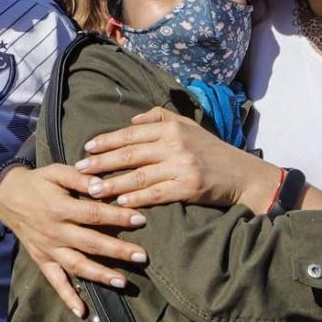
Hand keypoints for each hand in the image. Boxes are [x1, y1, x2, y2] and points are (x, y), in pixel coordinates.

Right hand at [0, 163, 147, 317]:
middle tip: (142, 257)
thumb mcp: (56, 172)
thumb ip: (79, 178)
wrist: (6, 197)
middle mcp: (55, 232)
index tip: (141, 220)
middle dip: (118, 251)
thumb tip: (101, 185)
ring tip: (122, 282)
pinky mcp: (42, 260)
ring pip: (77, 265)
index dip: (118, 217)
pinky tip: (82, 311)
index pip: (94, 214)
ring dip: (99, 275)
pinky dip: (67, 297)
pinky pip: (55, 281)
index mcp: (60, 208)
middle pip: (90, 243)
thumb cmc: (38, 183)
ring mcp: (48, 249)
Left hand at [74, 107, 280, 210]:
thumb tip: (131, 121)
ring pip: (138, 176)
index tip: (86, 149)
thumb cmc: (212, 151)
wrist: (242, 174)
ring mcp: (182, 166)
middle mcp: (175, 145)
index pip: (131, 134)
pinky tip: (120, 203)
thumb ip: (159, 119)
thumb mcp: (188, 126)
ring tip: (92, 190)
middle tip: (79, 171)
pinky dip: (136, 198)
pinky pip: (155, 194)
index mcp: (172, 128)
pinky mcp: (188, 187)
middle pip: (130, 154)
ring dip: (113, 184)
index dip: (106, 141)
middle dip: (101, 163)